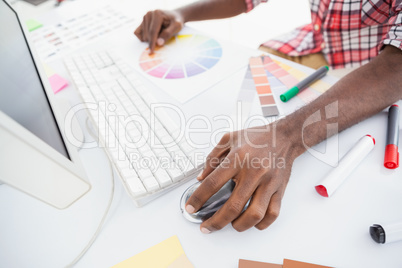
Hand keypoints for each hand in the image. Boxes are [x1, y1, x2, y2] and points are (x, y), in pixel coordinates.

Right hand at [134, 10, 183, 52]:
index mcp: (157, 14)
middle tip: (163, 37)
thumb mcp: (177, 27)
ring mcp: (144, 17)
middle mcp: (149, 14)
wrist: (174, 16)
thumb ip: (168, 34)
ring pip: (143, 35)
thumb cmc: (176, 21)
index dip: (152, 43)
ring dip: (151, 39)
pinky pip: (138, 33)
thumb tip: (158, 43)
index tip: (151, 52)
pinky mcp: (142, 21)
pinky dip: (144, 37)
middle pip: (147, 35)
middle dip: (154, 40)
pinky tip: (151, 36)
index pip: (153, 31)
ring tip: (160, 33)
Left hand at [185, 123, 302, 232]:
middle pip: (233, 206)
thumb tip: (200, 178)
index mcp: (237, 158)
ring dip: (239, 225)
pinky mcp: (279, 189)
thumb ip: (212, 158)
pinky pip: (272, 213)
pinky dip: (261, 223)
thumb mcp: (228, 139)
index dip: (198, 198)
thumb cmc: (256, 137)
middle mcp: (253, 172)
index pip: (213, 183)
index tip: (190, 208)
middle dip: (216, 222)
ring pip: (254, 214)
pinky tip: (252, 223)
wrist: (284, 136)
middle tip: (206, 227)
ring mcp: (268, 183)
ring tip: (231, 225)